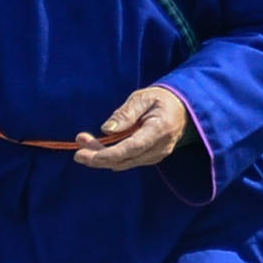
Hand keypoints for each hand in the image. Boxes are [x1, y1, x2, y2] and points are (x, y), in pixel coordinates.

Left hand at [73, 85, 189, 170]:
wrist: (183, 109)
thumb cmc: (161, 100)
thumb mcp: (143, 98)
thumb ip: (125, 114)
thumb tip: (105, 130)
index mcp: (159, 130)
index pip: (130, 149)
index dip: (105, 155)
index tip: (83, 154)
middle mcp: (159, 148)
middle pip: (122, 160)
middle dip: (97, 156)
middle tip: (78, 144)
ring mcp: (156, 156)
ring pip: (123, 163)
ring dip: (101, 156)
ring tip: (83, 140)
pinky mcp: (151, 158)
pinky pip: (127, 161)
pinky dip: (110, 156)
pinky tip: (99, 145)